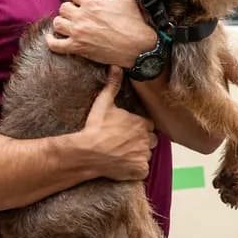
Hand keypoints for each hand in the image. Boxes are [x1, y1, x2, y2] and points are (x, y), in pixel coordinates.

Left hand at [47, 0, 156, 68]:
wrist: (138, 47)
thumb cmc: (134, 21)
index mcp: (92, 2)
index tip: (84, 2)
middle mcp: (82, 16)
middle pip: (63, 7)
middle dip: (70, 9)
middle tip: (77, 14)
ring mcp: (78, 33)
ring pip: (57, 23)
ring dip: (62, 22)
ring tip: (68, 24)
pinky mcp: (77, 48)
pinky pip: (55, 45)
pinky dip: (51, 41)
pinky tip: (53, 37)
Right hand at [75, 66, 156, 180]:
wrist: (87, 152)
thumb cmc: (95, 128)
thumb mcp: (103, 103)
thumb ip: (113, 85)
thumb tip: (116, 67)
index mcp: (142, 123)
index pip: (148, 125)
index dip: (138, 128)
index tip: (126, 131)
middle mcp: (146, 139)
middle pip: (150, 140)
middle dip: (141, 142)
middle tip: (123, 143)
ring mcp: (144, 156)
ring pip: (146, 155)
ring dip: (137, 155)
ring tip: (121, 154)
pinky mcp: (140, 170)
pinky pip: (142, 170)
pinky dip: (135, 169)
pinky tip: (122, 165)